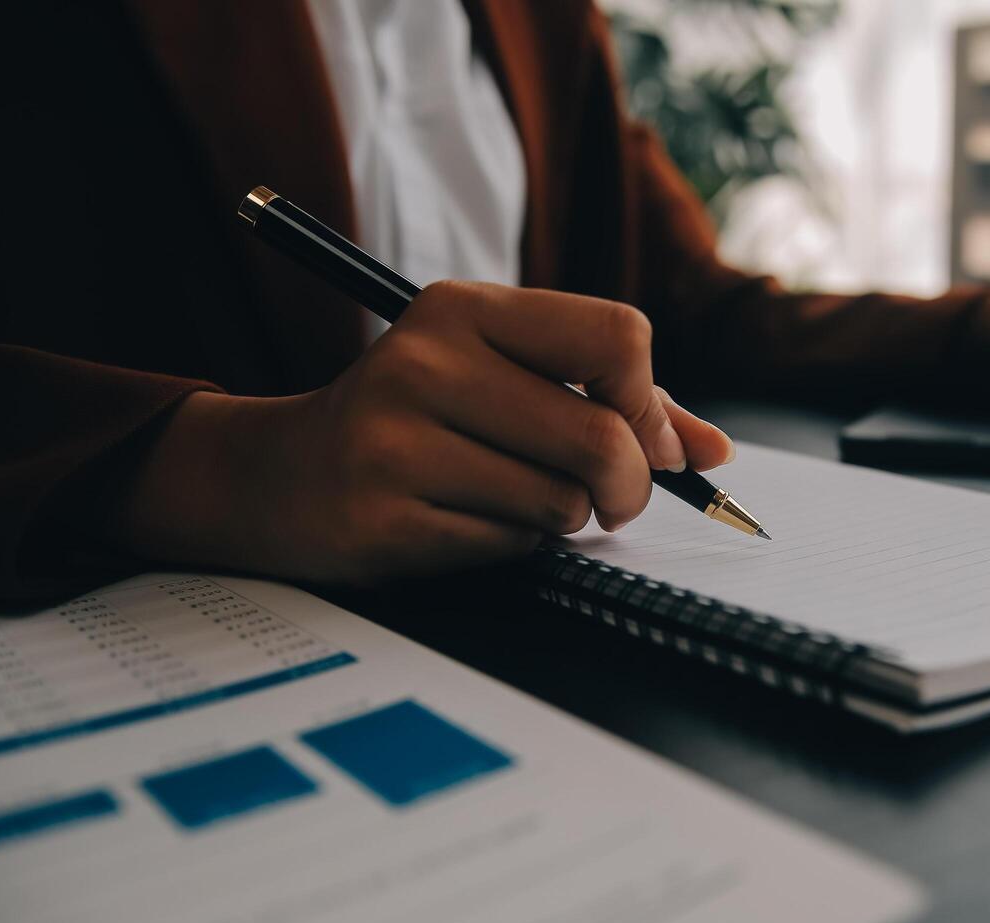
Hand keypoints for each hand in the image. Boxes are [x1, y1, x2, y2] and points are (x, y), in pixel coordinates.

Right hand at [117, 281, 733, 584]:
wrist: (276, 475)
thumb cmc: (413, 418)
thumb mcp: (500, 373)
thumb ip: (611, 399)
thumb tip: (713, 452)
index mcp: (463, 308)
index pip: (618, 337)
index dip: (653, 403)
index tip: (650, 443)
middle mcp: (427, 363)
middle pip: (605, 436)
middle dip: (630, 486)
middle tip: (610, 499)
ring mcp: (398, 442)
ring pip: (563, 503)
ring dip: (561, 517)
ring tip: (507, 495)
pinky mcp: (384, 518)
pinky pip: (508, 547)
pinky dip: (510, 545)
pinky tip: (462, 520)